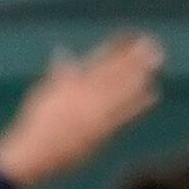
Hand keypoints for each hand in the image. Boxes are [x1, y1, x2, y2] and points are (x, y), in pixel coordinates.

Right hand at [0, 33, 164, 188]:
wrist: (33, 153)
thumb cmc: (35, 124)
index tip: (130, 35)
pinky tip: (152, 94)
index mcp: (72, 82)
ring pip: (122, 88)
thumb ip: (59, 73)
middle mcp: (85, 93)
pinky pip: (124, 114)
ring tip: (155, 62)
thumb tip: (61, 51)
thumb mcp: (44, 92)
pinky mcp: (101, 130)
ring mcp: (95, 111)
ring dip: (140, 73)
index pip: (99, 59)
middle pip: (114, 70)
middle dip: (133, 56)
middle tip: (150, 43)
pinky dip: (139, 103)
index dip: (116, 46)